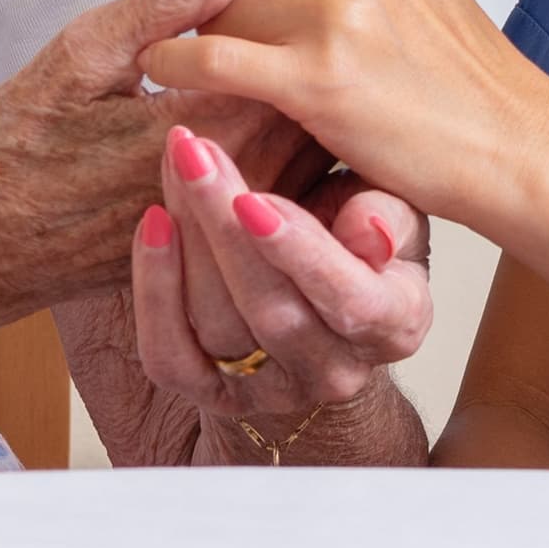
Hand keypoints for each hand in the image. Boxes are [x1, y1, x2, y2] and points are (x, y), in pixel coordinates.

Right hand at [0, 0, 308, 328]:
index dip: (295, 0)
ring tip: (267, 55)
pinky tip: (249, 111)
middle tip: (285, 4)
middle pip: (322, 102)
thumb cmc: (17, 149)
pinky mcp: (230, 245)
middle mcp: (242, 189)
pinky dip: (282, 143)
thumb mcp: (86, 54)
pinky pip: (288, 187)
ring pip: (312, 146)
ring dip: (299, 97)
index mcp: (215, 132)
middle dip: (308, 49)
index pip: (305, 50)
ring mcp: (240, 225)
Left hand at [130, 123, 430, 444]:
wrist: (323, 303)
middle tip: (194, 152)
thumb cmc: (361, 241)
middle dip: (223, 225)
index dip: (299, 253)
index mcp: (395, 326)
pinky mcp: (215, 396)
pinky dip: (154, 293)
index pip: (349, 301)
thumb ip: (390, 214)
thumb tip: (370, 231)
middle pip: (271, 310)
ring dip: (188, 238)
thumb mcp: (396, 213)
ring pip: (217, 326)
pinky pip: (171, 357)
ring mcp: (274, 391)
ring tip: (177, 162)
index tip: (251, 200)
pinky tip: (153, 224)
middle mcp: (336, 371)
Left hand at [136, 0, 548, 231]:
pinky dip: (174, 67)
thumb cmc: (449, 60)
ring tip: (234, 63)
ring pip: (210, 6)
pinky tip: (174, 78)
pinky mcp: (319, 76)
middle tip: (216, 20)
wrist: (510, 141)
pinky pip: (205, 57)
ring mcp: (337, 6)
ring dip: (204, 37)